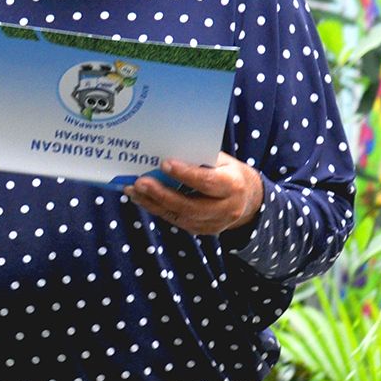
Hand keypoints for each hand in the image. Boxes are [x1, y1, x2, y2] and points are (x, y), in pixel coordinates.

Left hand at [125, 153, 263, 235]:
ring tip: (133, 190)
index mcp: (233, 185)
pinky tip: (141, 199)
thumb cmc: (227, 171)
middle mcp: (226, 209)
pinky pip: (176, 221)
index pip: (207, 182)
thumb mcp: (221, 160)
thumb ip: (199, 158)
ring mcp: (214, 224)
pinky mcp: (201, 231)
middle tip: (140, 182)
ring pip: (179, 217)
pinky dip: (157, 209)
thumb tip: (166, 149)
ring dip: (153, 204)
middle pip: (190, 206)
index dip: (186, 174)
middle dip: (162, 194)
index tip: (164, 163)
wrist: (247, 198)